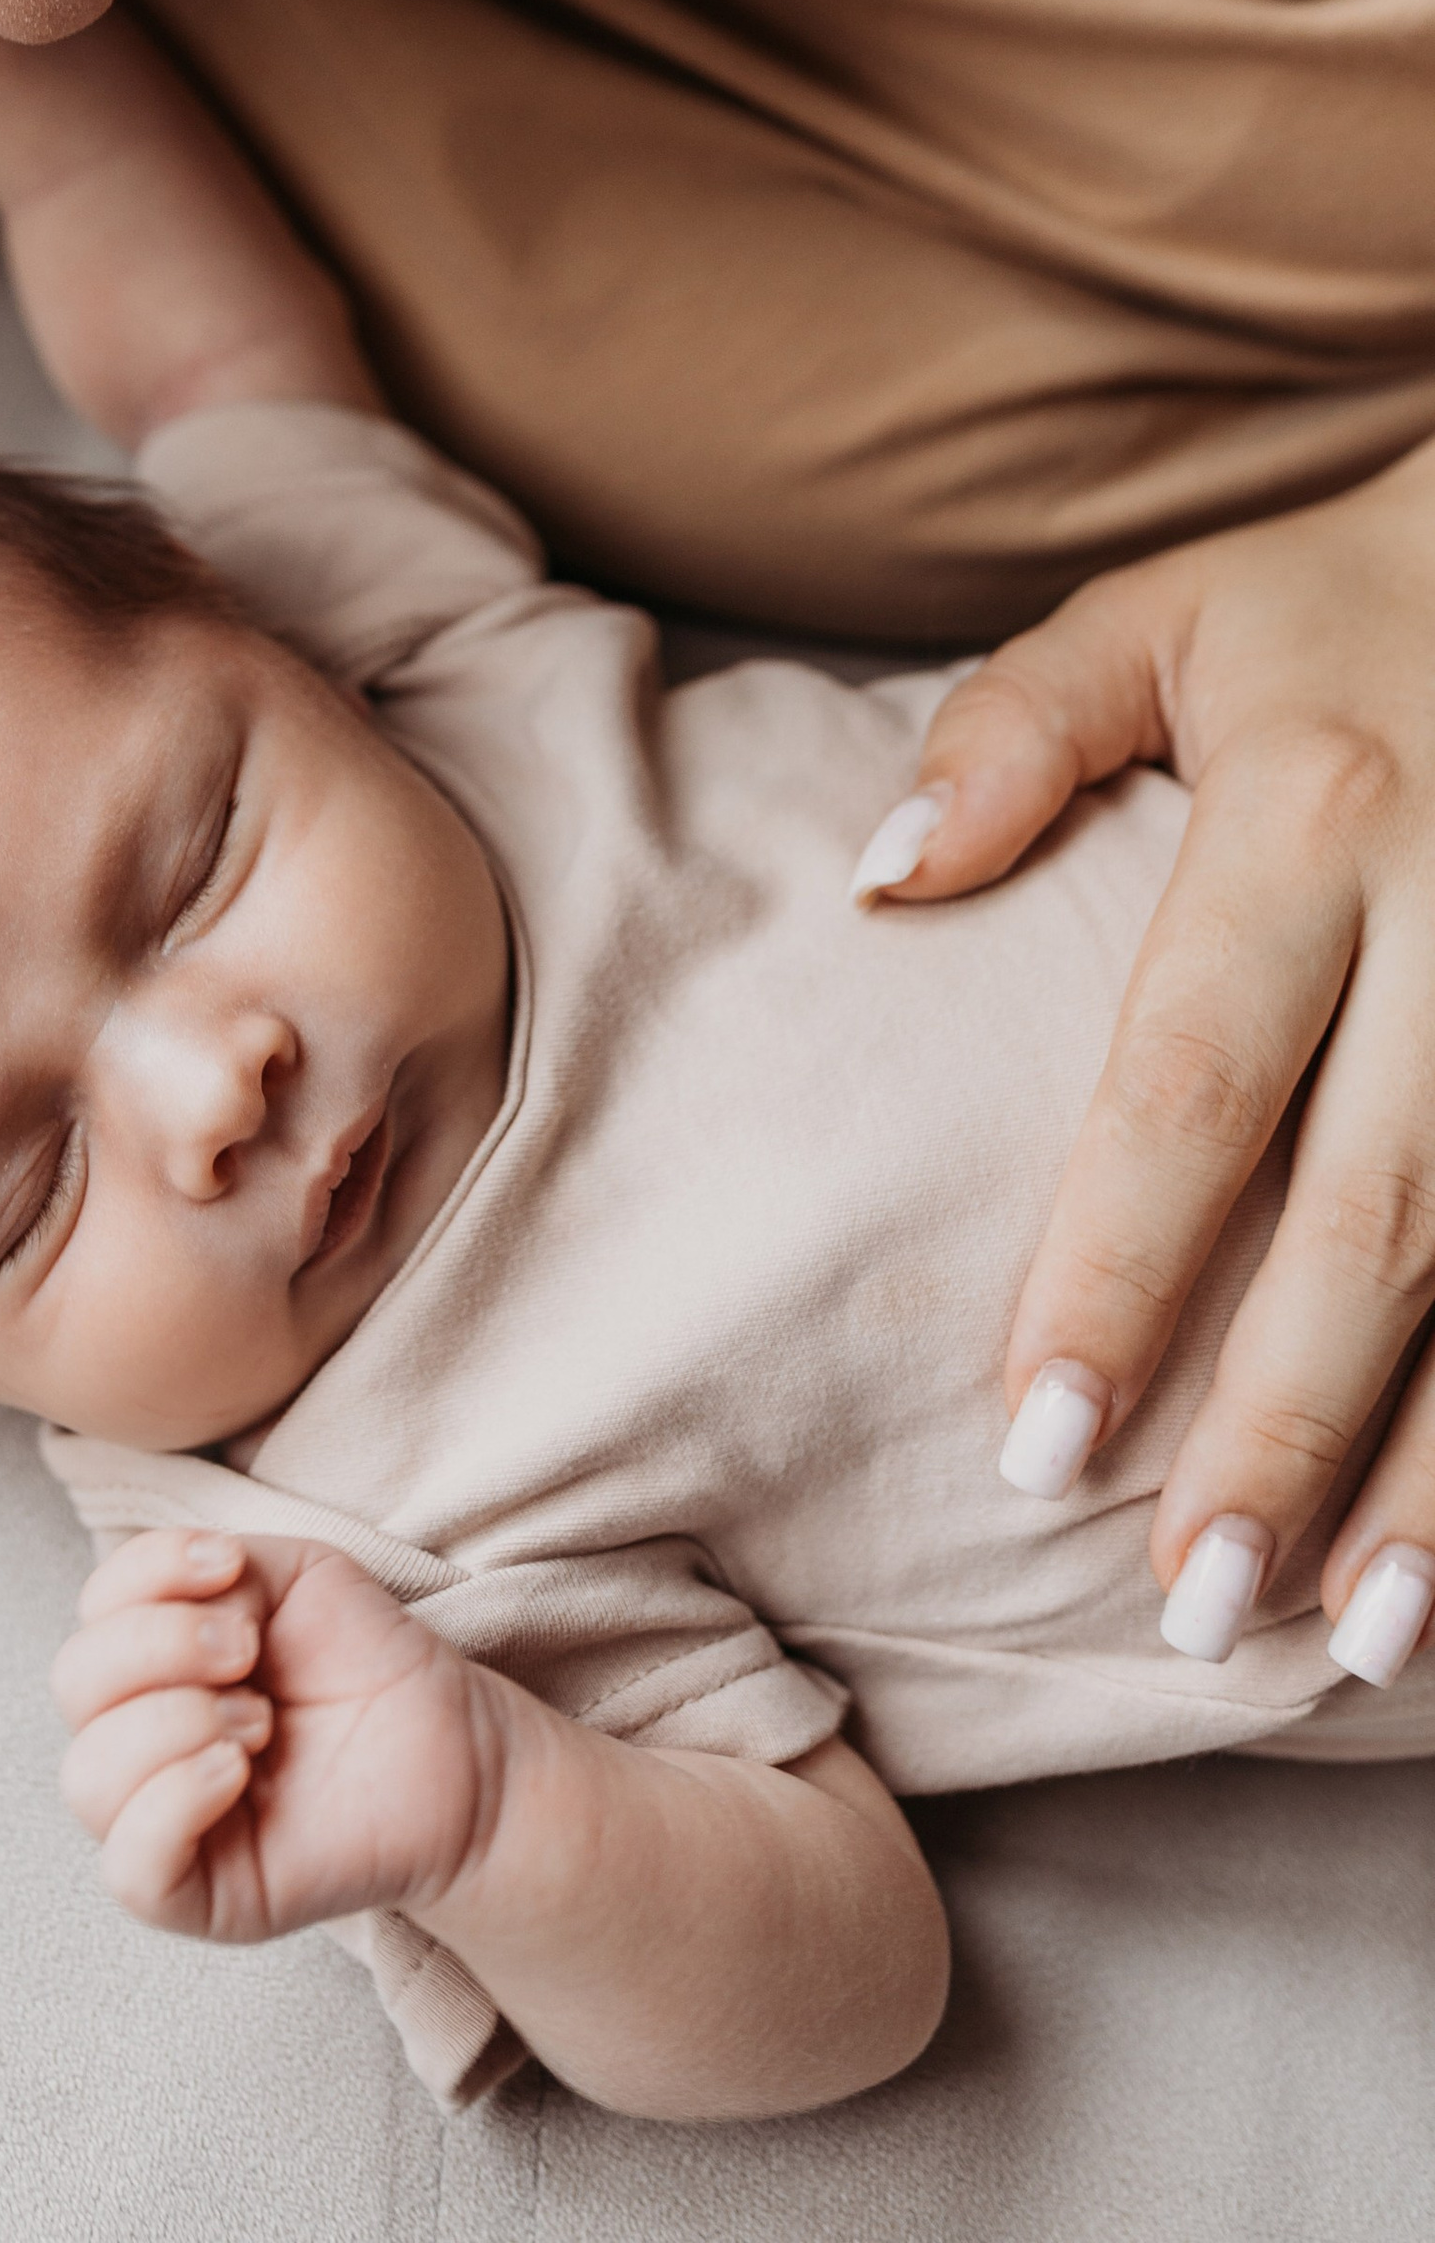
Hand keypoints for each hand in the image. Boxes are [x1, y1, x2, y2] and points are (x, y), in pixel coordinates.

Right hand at [51, 1526, 493, 1941]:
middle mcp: (140, 1740)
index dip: (146, 1572)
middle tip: (247, 1651)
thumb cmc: (368, 1664)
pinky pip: (129, 1866)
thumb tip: (172, 1608)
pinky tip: (237, 1772)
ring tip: (258, 1721)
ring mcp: (161, 1823)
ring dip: (173, 1724)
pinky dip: (172, 1803)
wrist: (452, 1750)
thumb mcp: (294, 1577)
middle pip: (74, 1684)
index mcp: (154, 1663)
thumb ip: (219, 1569)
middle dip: (160, 1645)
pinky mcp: (195, 1896)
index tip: (230, 1564)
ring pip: (88, 1777)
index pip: (92, 1612)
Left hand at [857, 444, 1434, 1661]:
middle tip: (1186, 1609)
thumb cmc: (1344, 603)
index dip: (1116, 1272)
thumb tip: (876, 877)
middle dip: (1280, 1431)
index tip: (1034, 1445)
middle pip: (1370, 1217)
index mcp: (1311, 811)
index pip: (1191, 1083)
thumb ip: (1015, 733)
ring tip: (1342, 1645)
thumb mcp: (1166, 616)